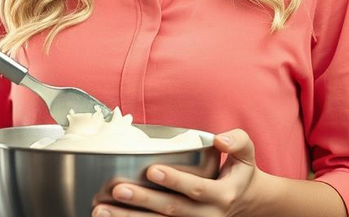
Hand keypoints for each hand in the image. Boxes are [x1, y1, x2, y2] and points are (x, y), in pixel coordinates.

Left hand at [92, 129, 266, 216]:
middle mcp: (208, 215)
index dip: (175, 181)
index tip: (152, 170)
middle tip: (118, 190)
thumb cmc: (240, 173)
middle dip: (142, 201)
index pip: (196, 189)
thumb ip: (237, 141)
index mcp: (222, 195)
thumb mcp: (247, 155)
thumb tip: (220, 139)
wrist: (247, 204)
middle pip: (171, 210)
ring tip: (101, 211)